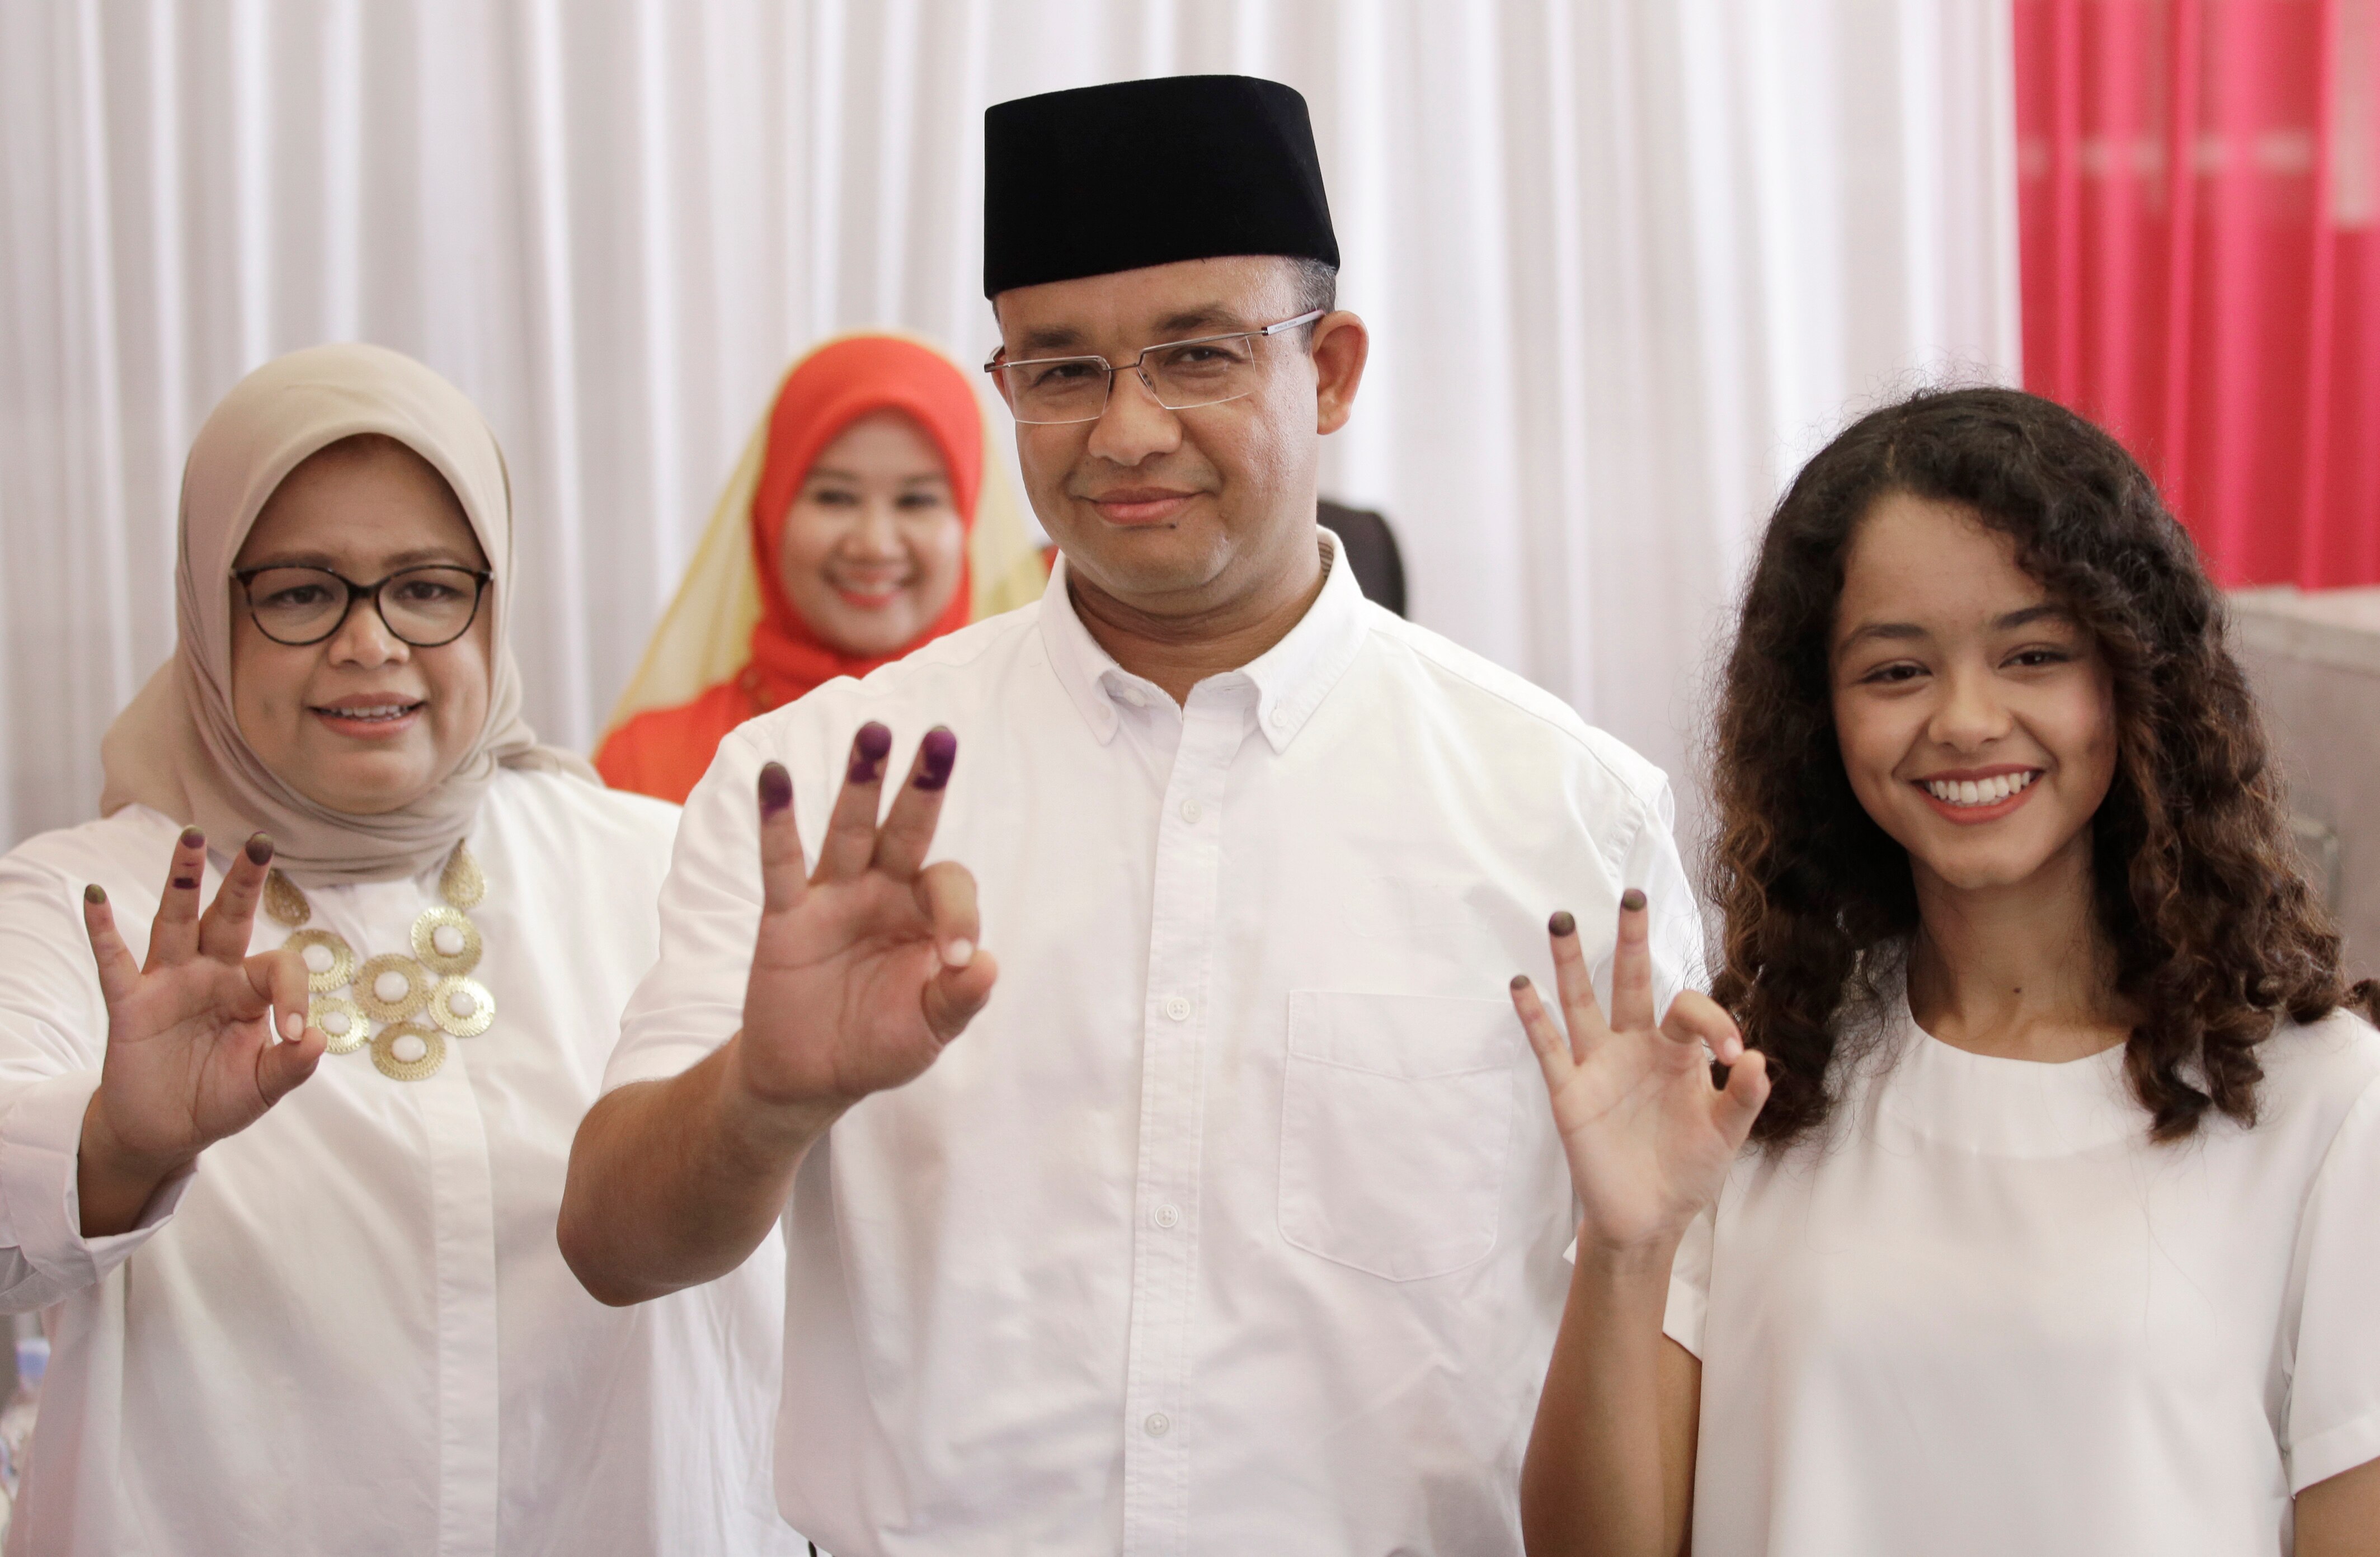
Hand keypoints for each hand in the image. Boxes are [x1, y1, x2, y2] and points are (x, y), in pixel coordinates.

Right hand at [79, 827, 324, 1233]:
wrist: (165, 1131)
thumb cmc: (219, 1100)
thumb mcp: (262, 1087)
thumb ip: (292, 1065)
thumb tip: (319, 1039)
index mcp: (250, 990)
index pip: (280, 966)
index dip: (294, 995)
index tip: (294, 1034)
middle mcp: (211, 975)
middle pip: (230, 916)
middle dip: (244, 879)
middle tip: (260, 840)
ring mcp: (168, 983)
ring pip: (177, 921)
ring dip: (182, 880)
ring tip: (189, 837)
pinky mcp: (130, 1004)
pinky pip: (114, 961)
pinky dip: (103, 930)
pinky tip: (96, 896)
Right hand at [730, 724, 998, 1117]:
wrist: (812, 1077)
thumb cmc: (881, 1043)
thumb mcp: (930, 1029)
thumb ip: (959, 999)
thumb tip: (986, 965)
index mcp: (924, 913)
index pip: (948, 884)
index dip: (959, 913)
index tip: (955, 959)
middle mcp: (882, 891)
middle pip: (907, 827)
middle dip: (925, 784)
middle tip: (942, 736)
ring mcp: (834, 897)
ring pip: (850, 829)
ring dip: (861, 782)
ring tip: (873, 732)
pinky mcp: (786, 916)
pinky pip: (781, 863)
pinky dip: (776, 822)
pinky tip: (774, 778)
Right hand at [1509, 889, 1767, 1258]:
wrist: (1648, 1219)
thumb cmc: (1689, 1170)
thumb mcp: (1726, 1135)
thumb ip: (1743, 1097)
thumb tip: (1754, 1056)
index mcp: (1677, 1053)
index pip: (1689, 1010)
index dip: (1713, 1018)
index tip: (1732, 1051)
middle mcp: (1635, 1047)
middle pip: (1630, 982)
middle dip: (1631, 940)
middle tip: (1632, 895)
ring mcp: (1599, 1066)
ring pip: (1581, 1003)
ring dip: (1570, 963)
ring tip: (1563, 920)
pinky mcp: (1569, 1091)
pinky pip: (1549, 1047)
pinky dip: (1534, 1017)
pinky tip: (1522, 985)